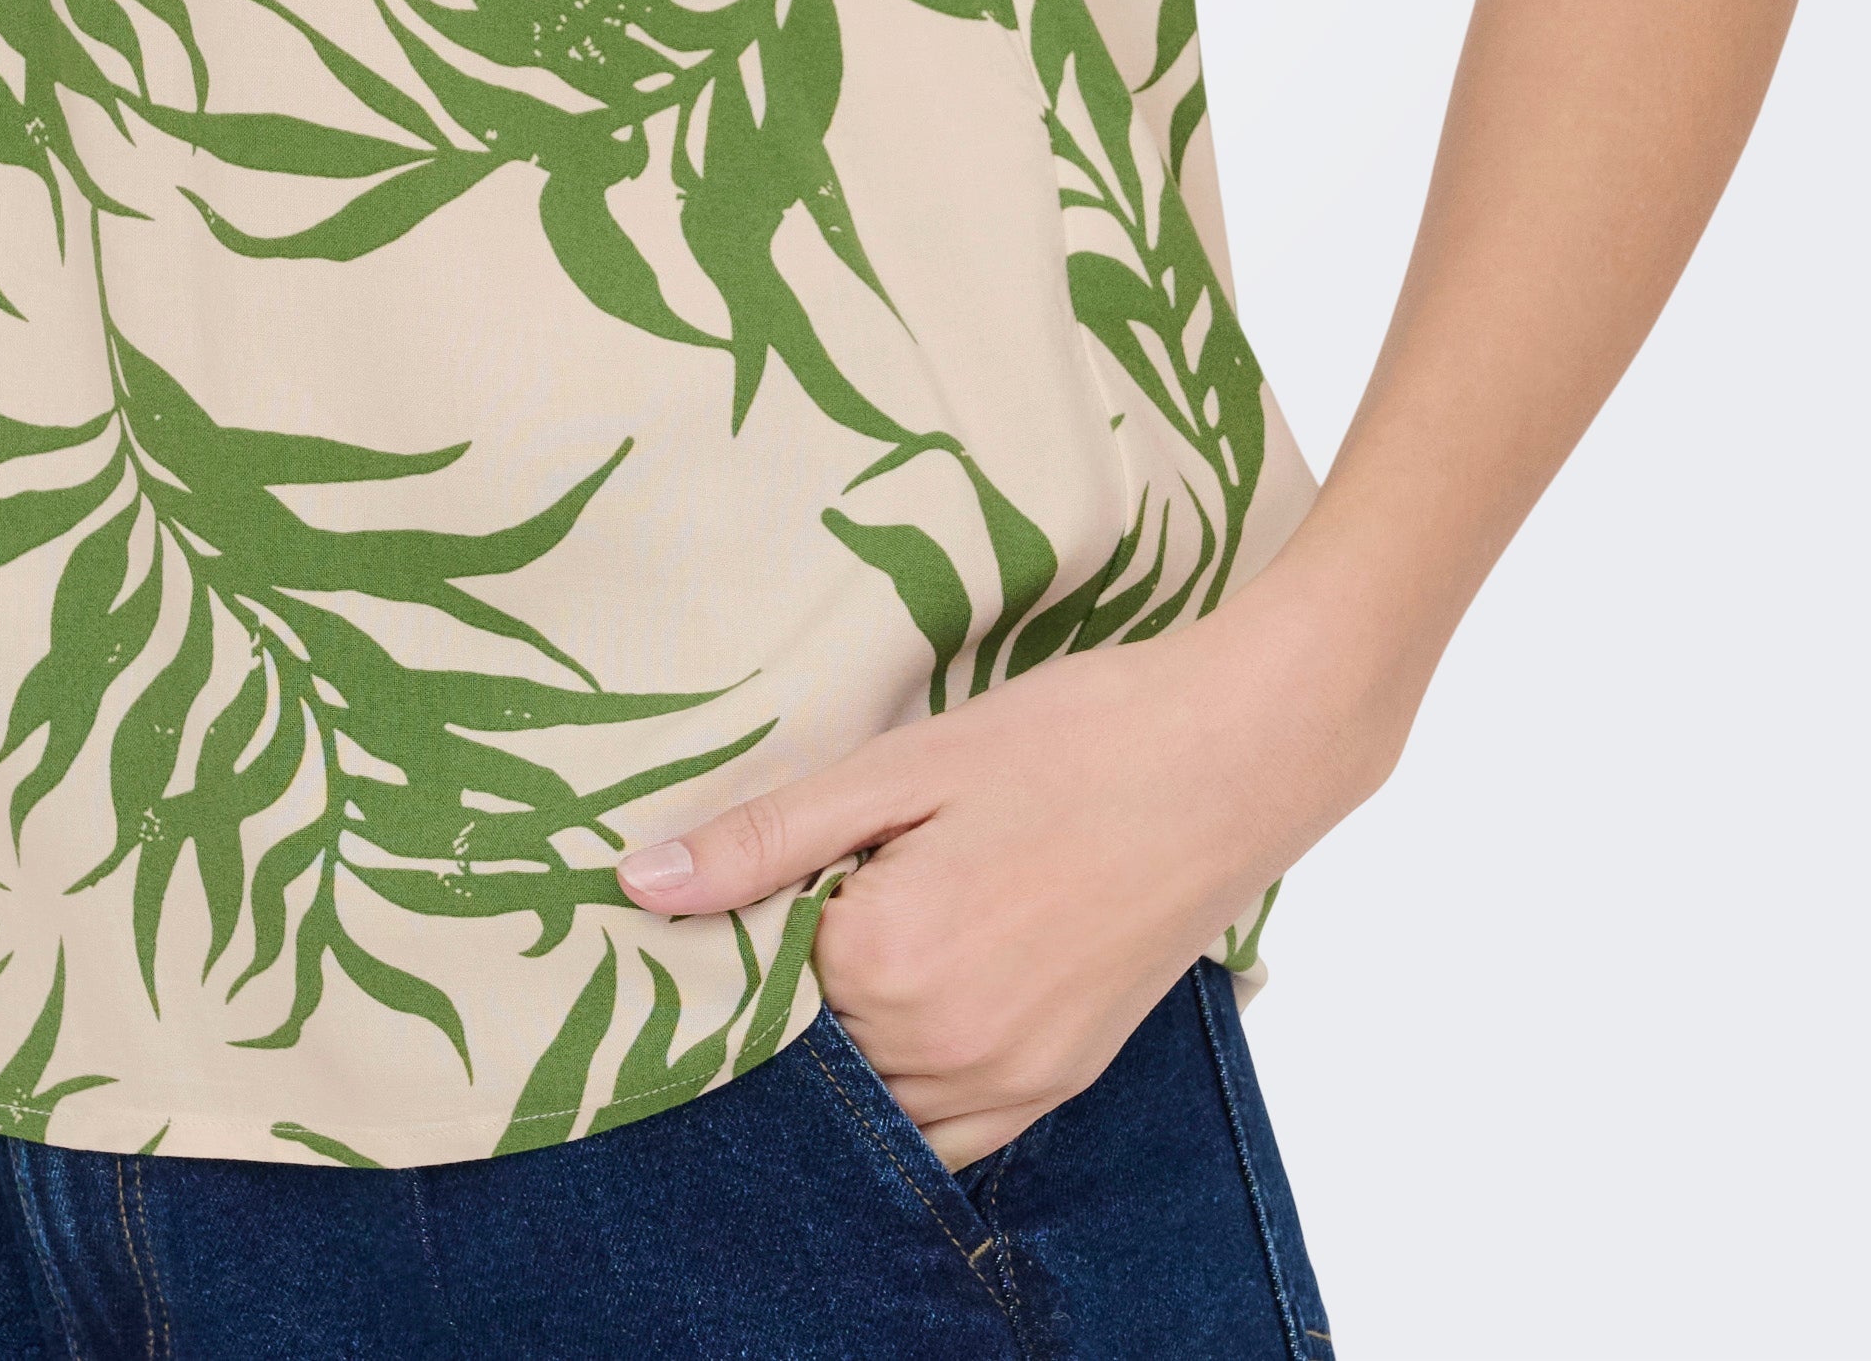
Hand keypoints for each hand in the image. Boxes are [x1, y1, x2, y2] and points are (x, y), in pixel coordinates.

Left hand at [615, 569, 1407, 1171]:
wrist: (1235, 756)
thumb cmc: (1069, 738)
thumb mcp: (900, 766)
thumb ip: (764, 840)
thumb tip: (635, 889)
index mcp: (888, 964)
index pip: (751, 988)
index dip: (734, 933)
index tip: (745, 879)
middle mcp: (944, 1053)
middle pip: (808, 1058)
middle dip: (785, 996)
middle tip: (806, 898)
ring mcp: (1012, 1083)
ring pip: (875, 1105)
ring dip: (846, 1045)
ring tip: (866, 933)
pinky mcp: (1060, 1086)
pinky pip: (950, 1132)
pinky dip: (911, 1087)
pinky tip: (917, 996)